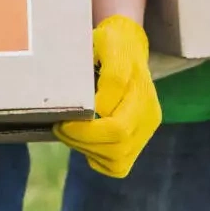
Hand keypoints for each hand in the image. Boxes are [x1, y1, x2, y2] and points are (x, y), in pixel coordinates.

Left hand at [56, 16, 162, 178]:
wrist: (126, 46)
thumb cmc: (112, 44)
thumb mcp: (108, 45)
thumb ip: (111, 77)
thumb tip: (102, 111)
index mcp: (142, 94)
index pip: (117, 129)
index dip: (85, 131)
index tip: (63, 120)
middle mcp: (149, 117)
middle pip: (117, 148)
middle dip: (82, 142)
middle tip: (60, 127)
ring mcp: (146, 131)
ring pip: (117, 161)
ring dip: (88, 151)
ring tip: (71, 132)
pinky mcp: (138, 141)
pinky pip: (118, 166)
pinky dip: (99, 159)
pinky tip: (87, 141)